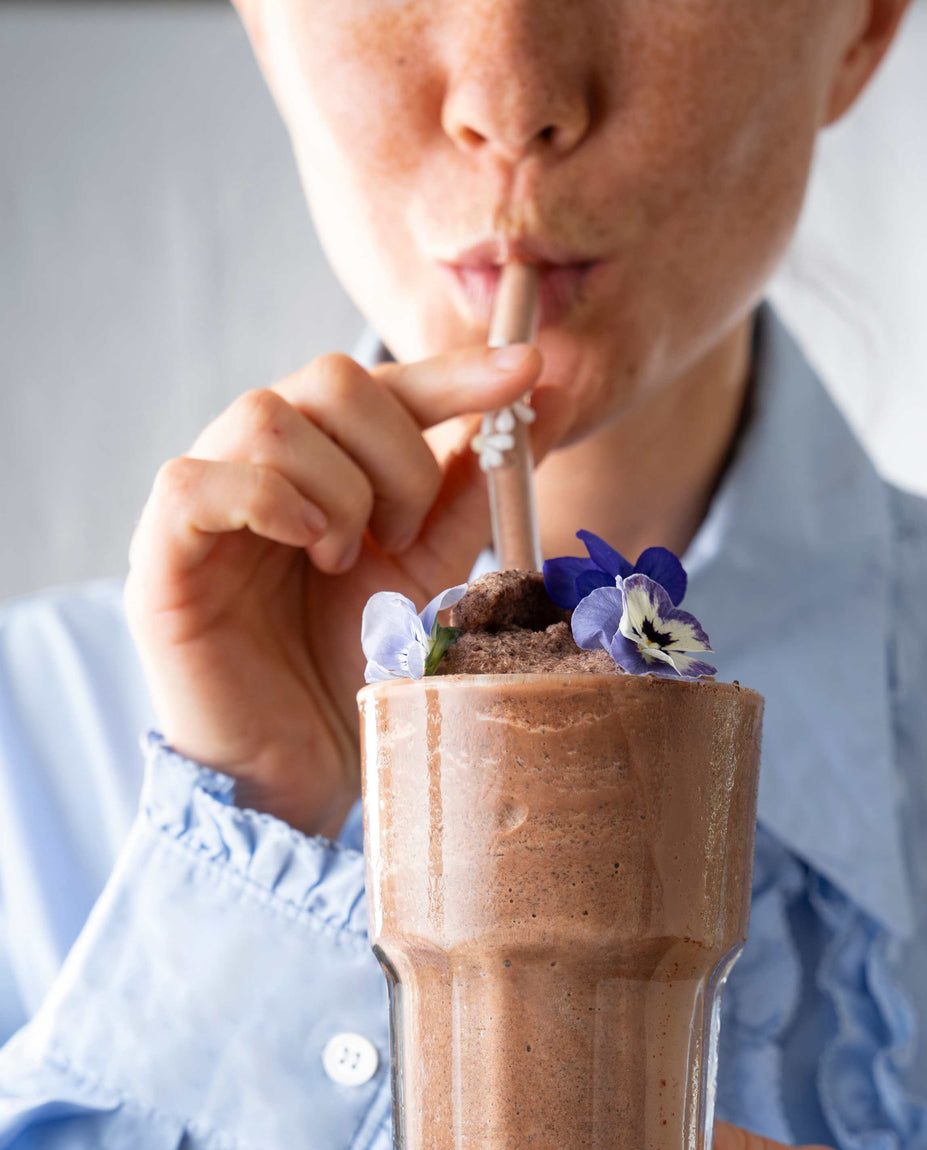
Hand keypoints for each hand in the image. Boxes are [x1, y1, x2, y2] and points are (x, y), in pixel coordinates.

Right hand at [125, 346, 571, 836]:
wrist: (301, 772)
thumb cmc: (353, 673)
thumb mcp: (428, 573)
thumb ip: (464, 494)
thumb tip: (533, 403)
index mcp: (318, 464)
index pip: (382, 386)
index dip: (453, 372)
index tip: (527, 368)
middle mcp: (256, 467)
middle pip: (327, 380)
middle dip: (396, 454)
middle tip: (405, 539)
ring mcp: (203, 505)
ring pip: (265, 417)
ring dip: (337, 489)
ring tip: (347, 562)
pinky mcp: (162, 555)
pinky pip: (196, 481)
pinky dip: (268, 501)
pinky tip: (309, 550)